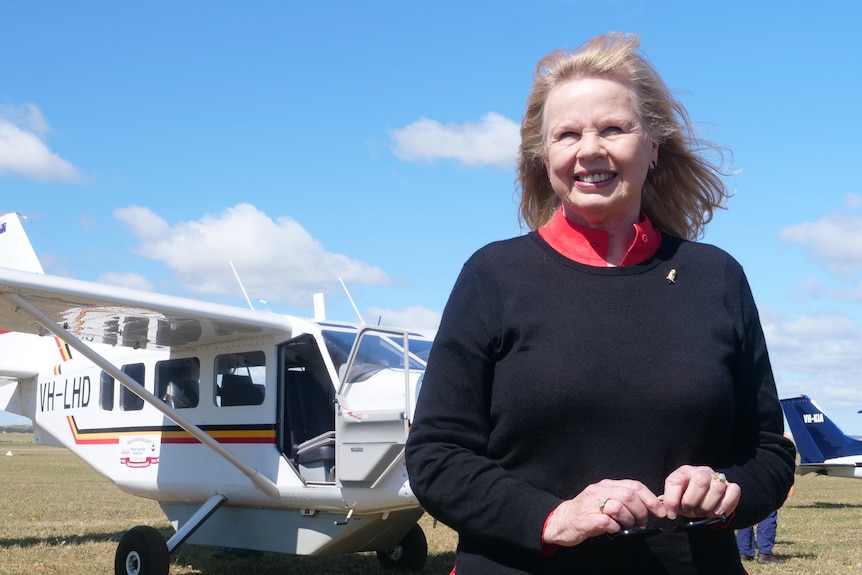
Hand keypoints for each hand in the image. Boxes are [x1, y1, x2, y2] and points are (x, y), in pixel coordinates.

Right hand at [543, 479, 665, 546]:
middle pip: (629, 495)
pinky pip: (608, 521)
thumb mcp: (604, 500)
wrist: (561, 520)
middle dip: (641, 512)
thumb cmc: (586, 512)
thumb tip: (649, 506)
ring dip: (629, 521)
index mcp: (606, 485)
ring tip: (627, 528)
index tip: (660, 511)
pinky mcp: (586, 519)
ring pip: (619, 507)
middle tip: (641, 524)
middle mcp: (599, 490)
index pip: (634, 486)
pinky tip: (614, 531)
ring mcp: (592, 504)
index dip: (650, 499)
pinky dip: (616, 528)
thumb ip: (622, 499)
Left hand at [660, 465, 739, 519]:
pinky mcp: (731, 486)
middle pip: (699, 481)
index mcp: (683, 472)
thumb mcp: (677, 499)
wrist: (707, 497)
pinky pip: (734, 491)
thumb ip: (669, 503)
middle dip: (692, 501)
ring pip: (717, 487)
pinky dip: (726, 504)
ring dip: (708, 505)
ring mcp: (717, 478)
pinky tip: (718, 512)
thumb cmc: (688, 498)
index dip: (671, 499)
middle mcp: (700, 472)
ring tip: (703, 513)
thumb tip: (662, 508)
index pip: (675, 481)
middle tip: (690, 511)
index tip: (671, 514)